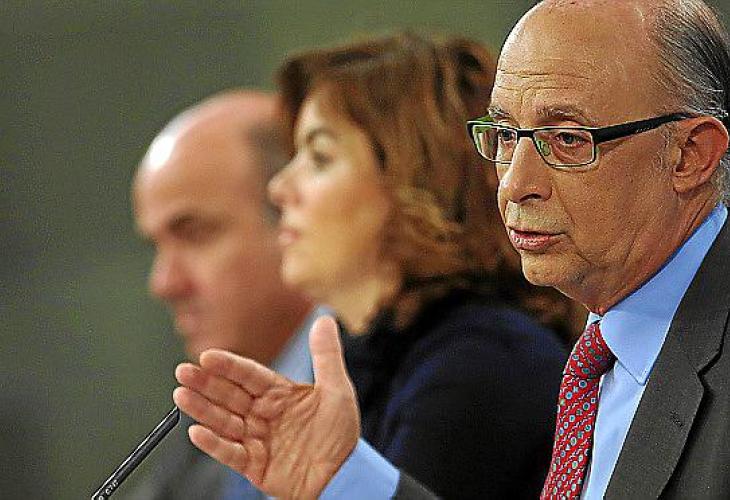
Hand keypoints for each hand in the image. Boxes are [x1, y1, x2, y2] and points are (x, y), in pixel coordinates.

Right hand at [173, 316, 359, 498]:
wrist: (344, 476)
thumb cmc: (340, 435)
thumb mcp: (337, 390)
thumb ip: (326, 356)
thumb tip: (324, 320)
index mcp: (280, 394)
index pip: (249, 375)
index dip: (229, 365)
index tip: (208, 355)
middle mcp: (264, 414)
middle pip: (229, 395)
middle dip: (206, 383)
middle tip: (183, 371)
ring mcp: (256, 439)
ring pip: (224, 421)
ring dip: (202, 409)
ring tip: (181, 396)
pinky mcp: (254, 465)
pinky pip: (230, 453)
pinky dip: (213, 444)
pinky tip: (197, 432)